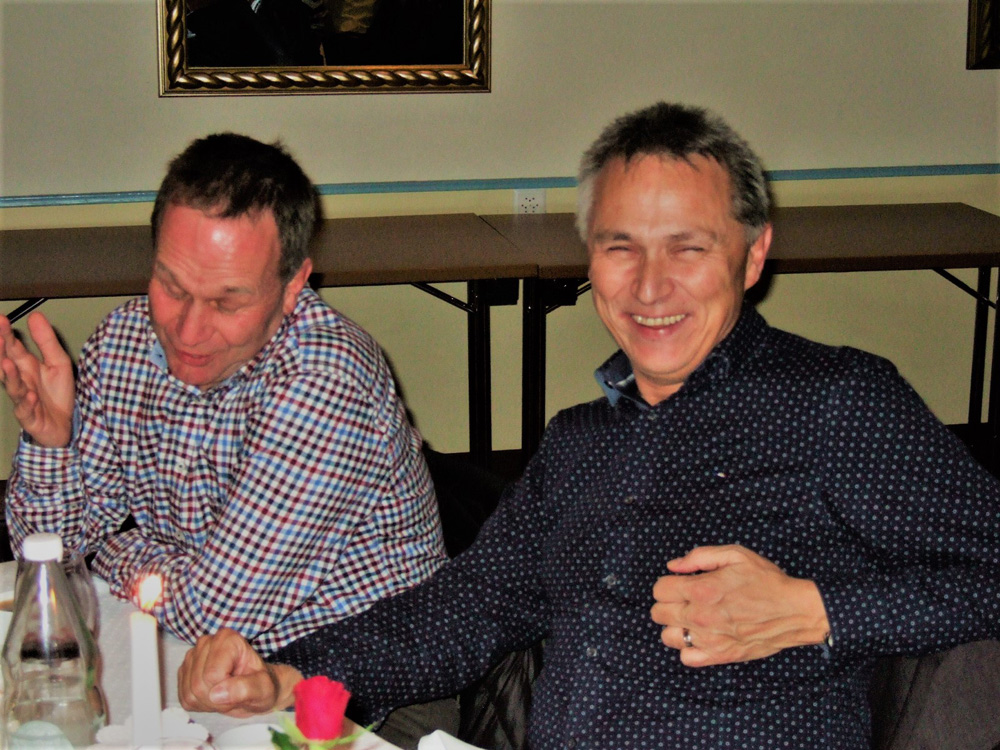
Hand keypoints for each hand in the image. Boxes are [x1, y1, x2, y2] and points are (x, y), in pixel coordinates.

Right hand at [0, 313, 74, 446]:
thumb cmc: (56, 394)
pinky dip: (28, 403)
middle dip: (0, 352)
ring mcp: (23, 399)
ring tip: (7, 364)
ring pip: (13, 387)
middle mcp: (21, 381)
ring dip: (10, 376)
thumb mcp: (58, 362)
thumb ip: (46, 341)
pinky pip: (27, 410)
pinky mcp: (31, 417)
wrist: (65, 424)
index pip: (13, 347)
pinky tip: (31, 395)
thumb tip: (36, 316)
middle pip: (6, 365)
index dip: (5, 334)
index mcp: (26, 366)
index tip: (0, 319)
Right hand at [178, 628, 302, 716]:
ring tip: (226, 693)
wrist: (255, 689)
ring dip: (209, 703)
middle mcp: (206, 642)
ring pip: (190, 693)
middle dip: (217, 699)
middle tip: (234, 694)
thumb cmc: (263, 684)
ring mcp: (192, 657)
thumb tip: (217, 694)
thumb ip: (245, 688)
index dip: (226, 690)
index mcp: (227, 639)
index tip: (241, 686)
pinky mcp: (184, 672)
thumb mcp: (264, 688)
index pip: (212, 675)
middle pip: (199, 685)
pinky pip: (184, 698)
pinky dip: (200, 704)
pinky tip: (214, 695)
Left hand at [650, 545, 828, 666]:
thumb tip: (673, 566)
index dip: (667, 583)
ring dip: (675, 625)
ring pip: (668, 637)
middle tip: (685, 598)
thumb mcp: (735, 555)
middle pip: (658, 613)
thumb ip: (699, 556)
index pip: (659, 590)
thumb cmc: (766, 580)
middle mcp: (701, 617)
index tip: (680, 583)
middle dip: (668, 602)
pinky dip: (689, 647)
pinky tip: (701, 636)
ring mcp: (710, 639)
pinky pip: (687, 658)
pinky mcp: (721, 656)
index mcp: (702, 590)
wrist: (795, 611)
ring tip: (692, 618)